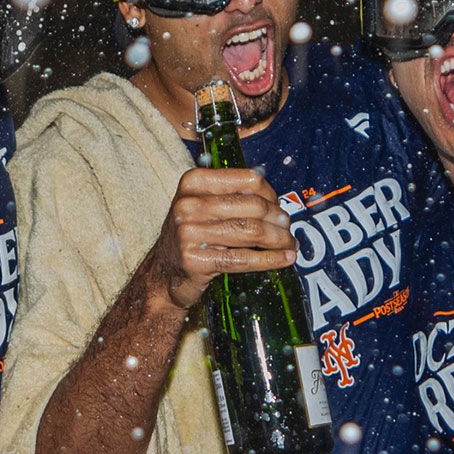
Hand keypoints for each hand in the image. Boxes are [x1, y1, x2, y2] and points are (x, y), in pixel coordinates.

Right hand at [142, 166, 294, 313]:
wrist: (163, 274)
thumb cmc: (191, 236)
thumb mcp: (203, 206)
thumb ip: (233, 197)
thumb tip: (278, 203)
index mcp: (193, 182)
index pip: (248, 180)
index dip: (271, 195)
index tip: (279, 208)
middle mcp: (188, 204)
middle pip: (253, 206)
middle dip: (279, 220)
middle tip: (288, 231)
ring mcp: (189, 232)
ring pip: (251, 231)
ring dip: (279, 240)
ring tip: (290, 246)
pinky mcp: (195, 260)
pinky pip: (243, 258)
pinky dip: (270, 259)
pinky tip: (284, 260)